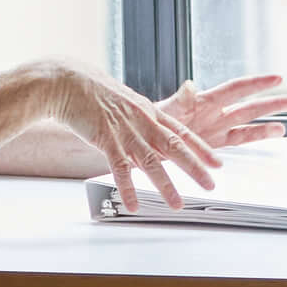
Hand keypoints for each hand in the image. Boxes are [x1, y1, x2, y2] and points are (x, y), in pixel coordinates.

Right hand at [42, 64, 225, 212]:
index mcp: (149, 111)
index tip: (217, 162)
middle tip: (210, 185)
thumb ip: (142, 119)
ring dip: (165, 185)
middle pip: (174, 147)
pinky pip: (119, 169)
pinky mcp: (105, 140)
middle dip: (195, 168)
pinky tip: (134, 203)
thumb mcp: (127, 102)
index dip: (202, 148)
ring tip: (177, 203)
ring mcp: (125, 132)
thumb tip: (152, 133)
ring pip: (151, 162)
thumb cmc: (95, 92)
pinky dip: (128, 188)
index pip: (182, 132)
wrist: (69, 83)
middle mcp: (142, 121)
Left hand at [157, 73, 286, 154]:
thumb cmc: (150, 120)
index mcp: (205, 101)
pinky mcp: (213, 144)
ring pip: (248, 124)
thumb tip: (190, 86)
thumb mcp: (165, 109)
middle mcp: (215, 113)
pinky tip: (273, 134)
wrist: (143, 139)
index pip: (236, 89)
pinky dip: (256, 138)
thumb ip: (180, 100)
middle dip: (274, 102)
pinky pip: (239, 140)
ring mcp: (216, 128)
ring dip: (268, 123)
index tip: (277, 78)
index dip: (257, 83)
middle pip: (250, 105)